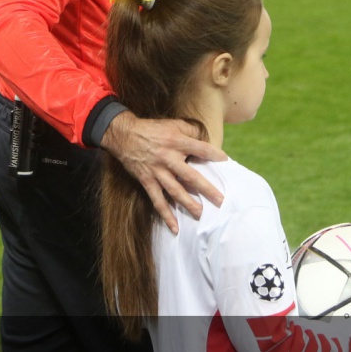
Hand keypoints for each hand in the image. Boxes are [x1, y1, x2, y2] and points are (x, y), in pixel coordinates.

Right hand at [99, 111, 226, 233]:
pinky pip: (157, 201)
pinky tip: (174, 227)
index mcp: (176, 142)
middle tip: (220, 200)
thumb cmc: (152, 129)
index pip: (200, 149)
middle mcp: (168, 158)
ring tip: (201, 214)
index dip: (213, 154)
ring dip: (188, 204)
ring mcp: (157, 172)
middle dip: (206, 189)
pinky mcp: (147, 181)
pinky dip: (166, 215)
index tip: (225, 161)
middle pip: (190, 176)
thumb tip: (205, 138)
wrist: (125, 135)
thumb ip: (190, 130)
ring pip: (175, 191)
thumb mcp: (172, 124)